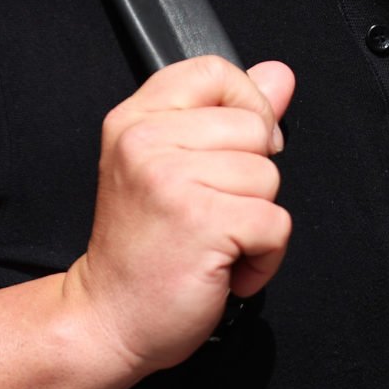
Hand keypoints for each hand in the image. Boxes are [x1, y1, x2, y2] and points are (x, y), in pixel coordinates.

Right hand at [64, 57, 294, 376]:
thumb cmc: (143, 248)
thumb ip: (229, 114)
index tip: (236, 148)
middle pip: (254, 127)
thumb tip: (280, 75)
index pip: (215, 69)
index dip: (245, 105)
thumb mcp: (175, 166)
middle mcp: (146, 141)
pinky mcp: (201, 221)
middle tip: (211, 210)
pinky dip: (265, 258)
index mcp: (136, 118)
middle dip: (252, 177)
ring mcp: (171, 180)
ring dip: (257, 221)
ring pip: (269, 177)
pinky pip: (276, 223)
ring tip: (215, 241)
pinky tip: (227, 268)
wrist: (108, 319)